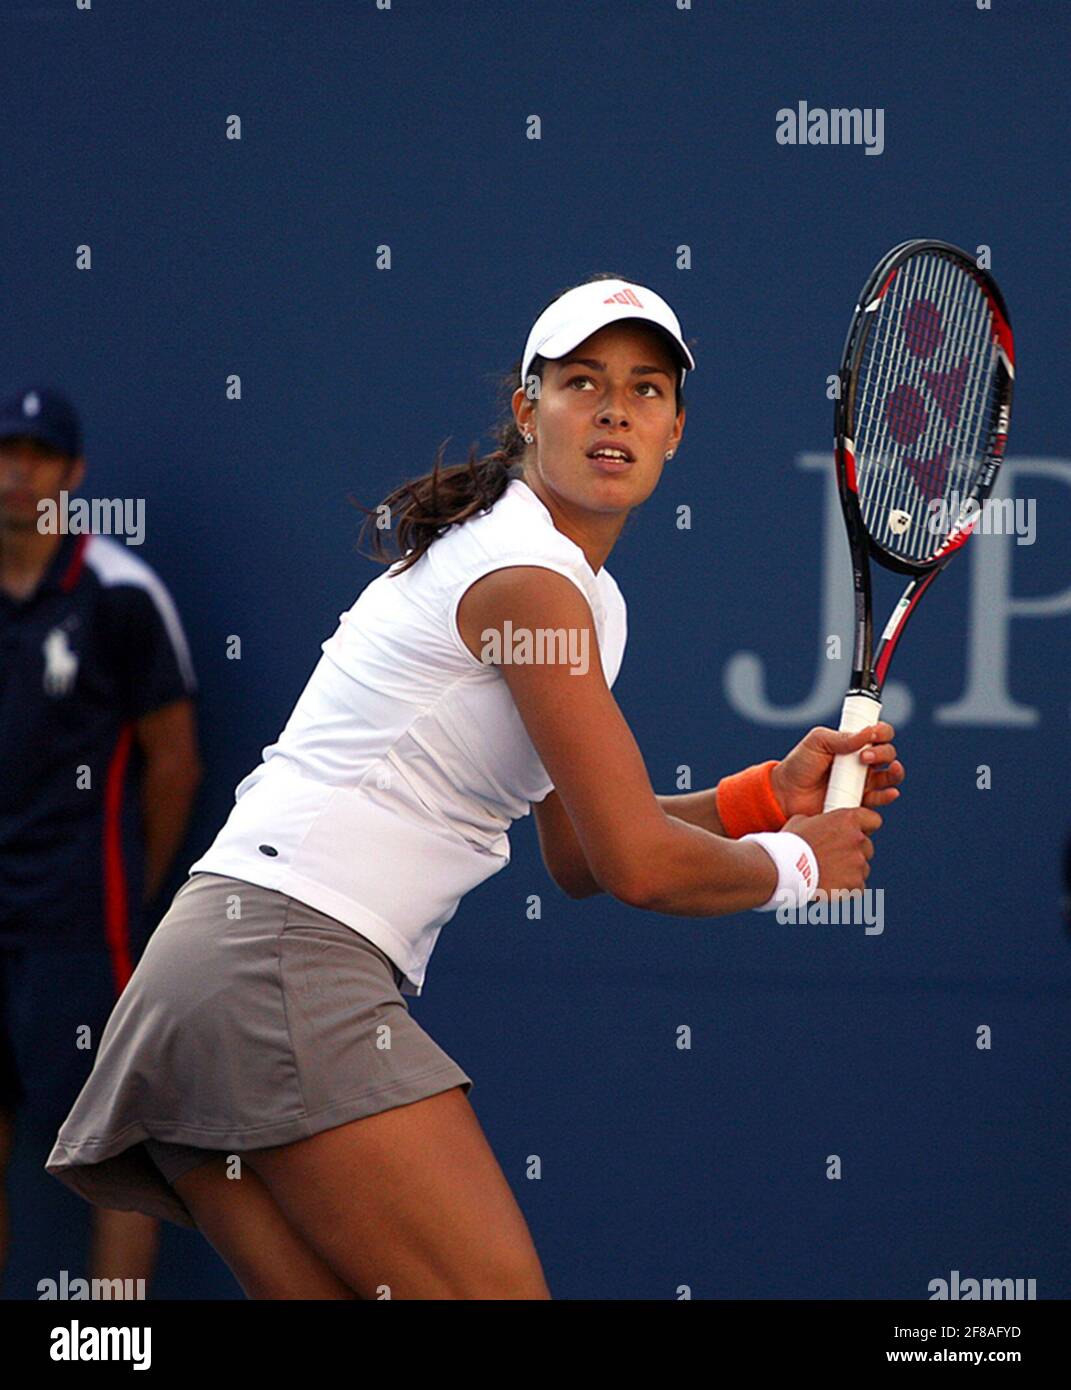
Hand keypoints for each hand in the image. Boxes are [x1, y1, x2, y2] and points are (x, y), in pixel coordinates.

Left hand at [770, 722, 903, 817]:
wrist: (785, 794)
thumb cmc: (799, 765)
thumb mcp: (816, 742)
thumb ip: (841, 737)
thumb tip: (867, 732)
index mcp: (853, 744)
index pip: (878, 734)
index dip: (882, 732)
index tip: (872, 734)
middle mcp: (861, 763)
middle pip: (888, 754)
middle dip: (883, 752)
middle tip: (863, 757)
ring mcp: (862, 783)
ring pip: (891, 777)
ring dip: (895, 773)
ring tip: (889, 770)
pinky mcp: (859, 803)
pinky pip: (881, 800)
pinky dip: (888, 796)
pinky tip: (889, 792)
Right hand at [784, 807, 882, 892]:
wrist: (784, 869)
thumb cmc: (790, 843)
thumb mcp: (803, 821)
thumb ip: (820, 822)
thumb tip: (820, 825)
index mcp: (847, 820)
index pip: (873, 820)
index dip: (866, 826)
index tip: (857, 832)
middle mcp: (858, 840)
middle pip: (867, 847)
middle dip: (854, 852)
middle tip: (834, 857)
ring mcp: (858, 863)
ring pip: (862, 868)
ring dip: (850, 871)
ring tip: (829, 873)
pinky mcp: (855, 884)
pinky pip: (857, 886)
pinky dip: (847, 888)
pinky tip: (831, 885)